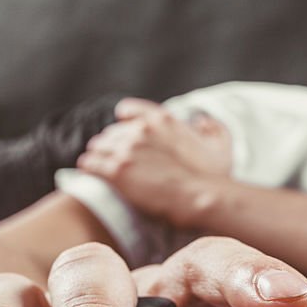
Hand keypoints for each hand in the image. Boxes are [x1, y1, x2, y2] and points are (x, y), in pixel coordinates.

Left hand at [76, 98, 231, 222]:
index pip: (129, 110)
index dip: (123, 121)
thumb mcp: (220, 145)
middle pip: (111, 131)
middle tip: (106, 153)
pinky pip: (92, 164)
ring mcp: (126, 150)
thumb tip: (201, 120)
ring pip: (98, 146)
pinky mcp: (116, 171)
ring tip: (92, 162)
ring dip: (95, 154)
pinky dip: (88, 166)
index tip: (121, 130)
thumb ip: (212, 128)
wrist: (198, 196)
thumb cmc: (211, 176)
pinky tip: (86, 170)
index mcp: (161, 119)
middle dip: (108, 142)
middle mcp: (140, 130)